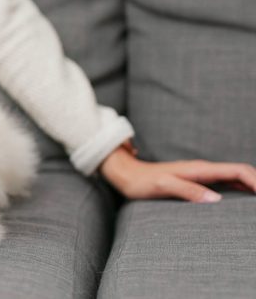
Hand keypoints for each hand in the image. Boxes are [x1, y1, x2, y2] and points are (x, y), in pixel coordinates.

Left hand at [99, 146, 255, 202]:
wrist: (126, 174)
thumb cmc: (142, 181)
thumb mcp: (163, 186)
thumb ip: (188, 190)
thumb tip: (216, 200)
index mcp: (200, 169)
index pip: (239, 170)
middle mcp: (204, 170)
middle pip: (242, 173)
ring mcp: (202, 175)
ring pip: (236, 177)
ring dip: (252, 186)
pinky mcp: (197, 181)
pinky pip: (226, 183)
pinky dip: (241, 189)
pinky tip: (245, 200)